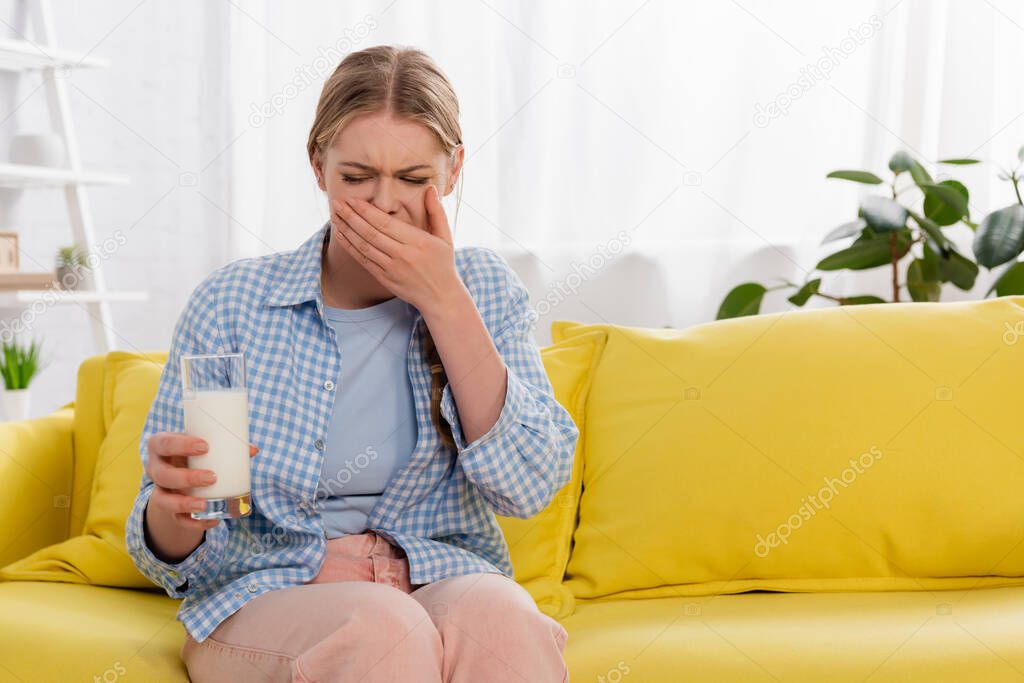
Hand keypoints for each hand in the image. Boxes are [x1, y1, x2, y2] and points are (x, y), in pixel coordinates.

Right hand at [145, 432, 258, 530]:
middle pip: (163, 475)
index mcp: (161, 446)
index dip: (181, 445)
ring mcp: (159, 490)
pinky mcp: (168, 508)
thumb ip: (226, 446)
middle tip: (212, 477)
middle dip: (186, 477)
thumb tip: (252, 450)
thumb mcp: (203, 446)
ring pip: (163, 500)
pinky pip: (177, 519)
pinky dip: (194, 522)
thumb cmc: (193, 453)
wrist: (178, 474)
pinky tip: (213, 520)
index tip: (205, 446)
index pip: (164, 443)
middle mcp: (156, 468)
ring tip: (206, 504)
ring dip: (185, 503)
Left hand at [330, 184, 462, 312]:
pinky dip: (350, 246)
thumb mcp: (445, 237)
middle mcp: (403, 255)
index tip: (352, 199)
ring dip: (346, 229)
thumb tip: (429, 188)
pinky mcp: (384, 278)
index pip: (385, 223)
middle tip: (336, 202)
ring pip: (363, 246)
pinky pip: (363, 260)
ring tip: (334, 215)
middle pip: (370, 232)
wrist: (440, 297)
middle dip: (350, 216)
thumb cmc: (443, 264)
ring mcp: (391, 268)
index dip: (366, 210)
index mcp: (417, 242)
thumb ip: (436, 212)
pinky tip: (340, 234)